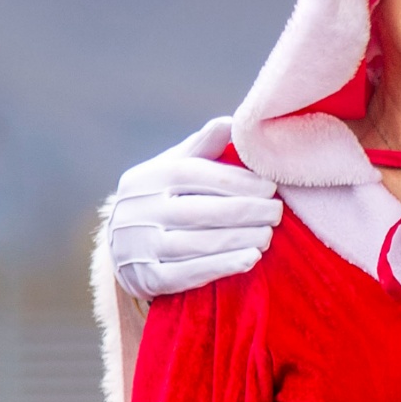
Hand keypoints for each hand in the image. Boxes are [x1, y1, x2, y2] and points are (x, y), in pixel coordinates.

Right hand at [108, 118, 282, 299]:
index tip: (270, 188)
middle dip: (245, 211)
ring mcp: (138, 247)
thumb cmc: (164, 197)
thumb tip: (231, 123)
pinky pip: (187, 274)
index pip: (195, 175)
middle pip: (199, 210)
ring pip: (196, 243)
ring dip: (239, 240)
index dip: (237, 181)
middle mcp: (138, 211)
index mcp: (148, 178)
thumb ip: (203, 146)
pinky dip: (222, 267)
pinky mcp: (146, 278)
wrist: (124, 246)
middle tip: (277, 213)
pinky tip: (250, 259)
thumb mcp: (174, 167)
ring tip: (268, 235)